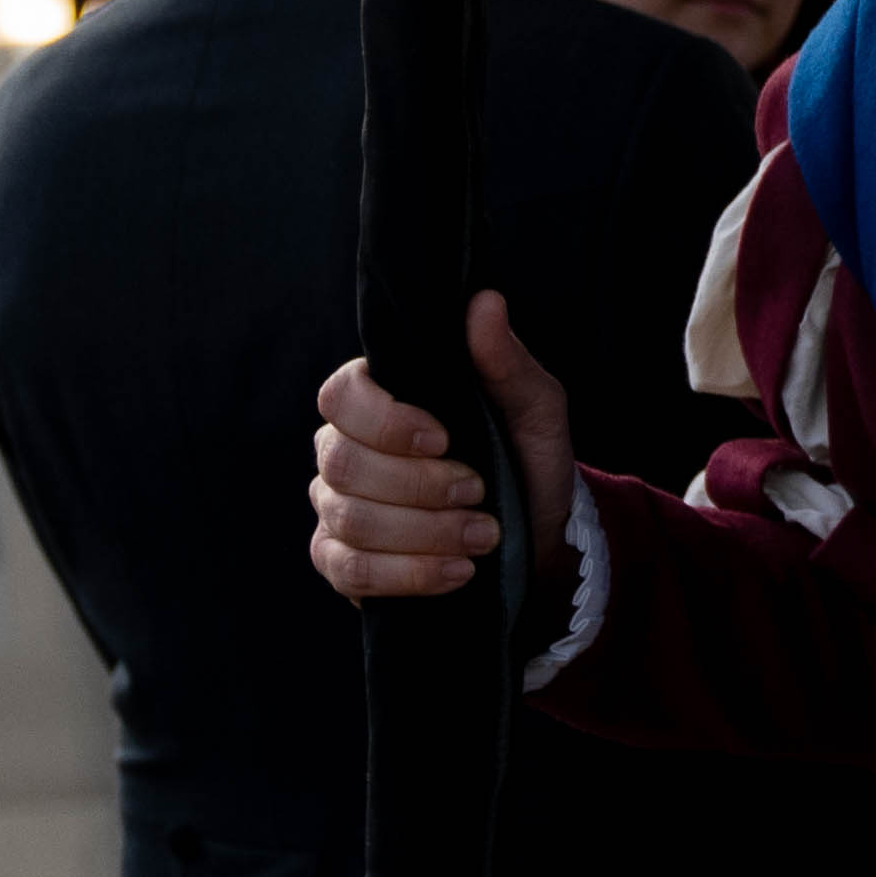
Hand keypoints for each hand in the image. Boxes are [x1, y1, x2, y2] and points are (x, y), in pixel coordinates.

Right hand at [310, 293, 571, 601]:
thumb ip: (505, 360)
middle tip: (479, 492)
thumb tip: (484, 302)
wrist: (540, 534)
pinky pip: (351, 571)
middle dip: (420, 486)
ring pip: (351, 520)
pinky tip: (457, 572)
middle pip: (344, 464)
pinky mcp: (342, 561)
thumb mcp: (534, 408)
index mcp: (377, 400)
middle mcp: (342, 450)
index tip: (445, 438)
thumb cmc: (528, 458)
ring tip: (485, 534)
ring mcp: (336, 507)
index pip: (341, 396)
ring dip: (426, 533)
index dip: (386, 421)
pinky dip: (409, 574)